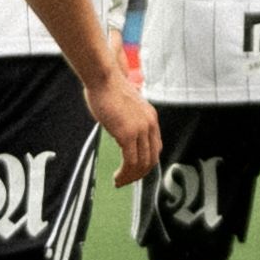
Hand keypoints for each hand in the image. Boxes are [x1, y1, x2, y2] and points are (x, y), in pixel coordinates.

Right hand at [86, 63, 161, 188]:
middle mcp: (149, 124)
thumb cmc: (107, 87)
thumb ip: (126, 117)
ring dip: (131, 177)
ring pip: (141, 163)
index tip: (134, 170)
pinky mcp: (127, 134)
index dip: (146, 162)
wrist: (103, 77)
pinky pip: (130, 161)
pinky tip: (117, 177)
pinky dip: (124, 173)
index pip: (155, 147)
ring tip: (119, 182)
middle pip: (152, 158)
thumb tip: (119, 126)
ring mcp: (140, 130)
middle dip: (139, 174)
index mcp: (150, 118)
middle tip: (125, 181)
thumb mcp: (124, 104)